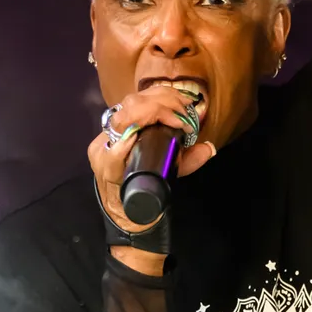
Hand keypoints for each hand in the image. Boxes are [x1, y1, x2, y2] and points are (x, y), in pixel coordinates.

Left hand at [88, 82, 214, 268]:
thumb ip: (185, 165)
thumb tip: (208, 148)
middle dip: (160, 105)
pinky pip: (131, 107)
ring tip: (182, 103)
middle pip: (128, 109)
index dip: (151, 119)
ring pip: (128, 104)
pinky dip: (152, 99)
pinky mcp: (112, 131)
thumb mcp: (162, 190)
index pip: (125, 129)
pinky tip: (169, 98)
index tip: (177, 123)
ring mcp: (105, 137)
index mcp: (110, 164)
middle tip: (185, 112)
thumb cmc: (140, 206)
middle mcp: (103, 146)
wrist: (122, 214)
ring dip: (158, 98)